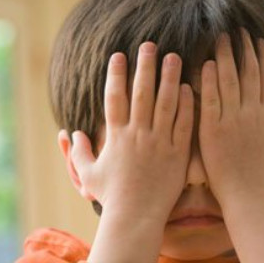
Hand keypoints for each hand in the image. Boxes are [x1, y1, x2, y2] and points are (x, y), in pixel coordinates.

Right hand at [68, 42, 193, 219]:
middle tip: (150, 45)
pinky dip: (187, 105)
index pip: (115, 97)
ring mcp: (160, 143)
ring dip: (170, 78)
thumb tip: (72, 134)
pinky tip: (191, 87)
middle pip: (142, 93)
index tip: (119, 55)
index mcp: (116, 136)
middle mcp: (138, 135)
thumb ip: (80, 152)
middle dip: (145, 66)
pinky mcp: (178, 154)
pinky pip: (184, 124)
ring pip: (166, 104)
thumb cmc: (112, 197)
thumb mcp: (89, 174)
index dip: (116, 74)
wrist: (137, 217)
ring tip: (174, 57)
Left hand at [199, 30, 263, 208]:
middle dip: (245, 50)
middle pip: (249, 74)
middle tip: (239, 30)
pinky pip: (211, 99)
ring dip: (227, 56)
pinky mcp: (214, 129)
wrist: (249, 196)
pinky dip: (210, 80)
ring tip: (221, 37)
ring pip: (231, 81)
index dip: (263, 59)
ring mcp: (233, 121)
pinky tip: (208, 63)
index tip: (258, 42)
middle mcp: (253, 114)